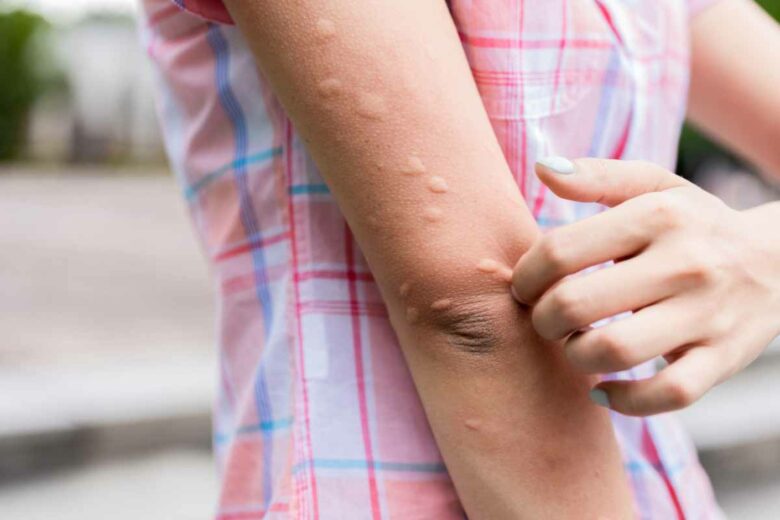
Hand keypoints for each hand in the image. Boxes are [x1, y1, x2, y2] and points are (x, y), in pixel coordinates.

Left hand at [511, 157, 779, 415]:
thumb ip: (597, 176)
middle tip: (544, 319)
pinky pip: (667, 394)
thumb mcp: (655, 186)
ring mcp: (707, 314)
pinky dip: (624, 400)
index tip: (524, 286)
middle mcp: (684, 263)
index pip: (560, 251)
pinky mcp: (724, 358)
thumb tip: (543, 167)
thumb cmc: (695, 223)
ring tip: (574, 345)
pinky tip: (601, 388)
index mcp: (657, 216)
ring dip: (574, 357)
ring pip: (615, 351)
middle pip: (576, 305)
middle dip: (541, 320)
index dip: (525, 276)